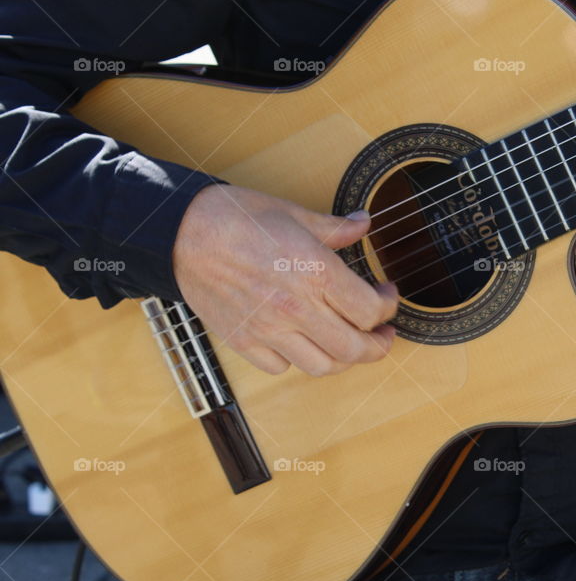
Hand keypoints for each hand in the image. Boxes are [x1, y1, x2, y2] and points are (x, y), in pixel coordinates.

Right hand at [172, 185, 397, 376]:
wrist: (181, 231)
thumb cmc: (236, 217)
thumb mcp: (294, 214)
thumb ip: (335, 228)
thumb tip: (364, 223)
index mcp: (316, 273)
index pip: (370, 311)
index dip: (389, 308)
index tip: (386, 297)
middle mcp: (296, 307)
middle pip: (354, 349)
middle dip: (378, 347)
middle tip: (382, 336)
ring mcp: (268, 329)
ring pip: (322, 366)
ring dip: (342, 359)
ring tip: (347, 343)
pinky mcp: (243, 340)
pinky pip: (281, 367)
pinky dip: (297, 360)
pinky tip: (302, 341)